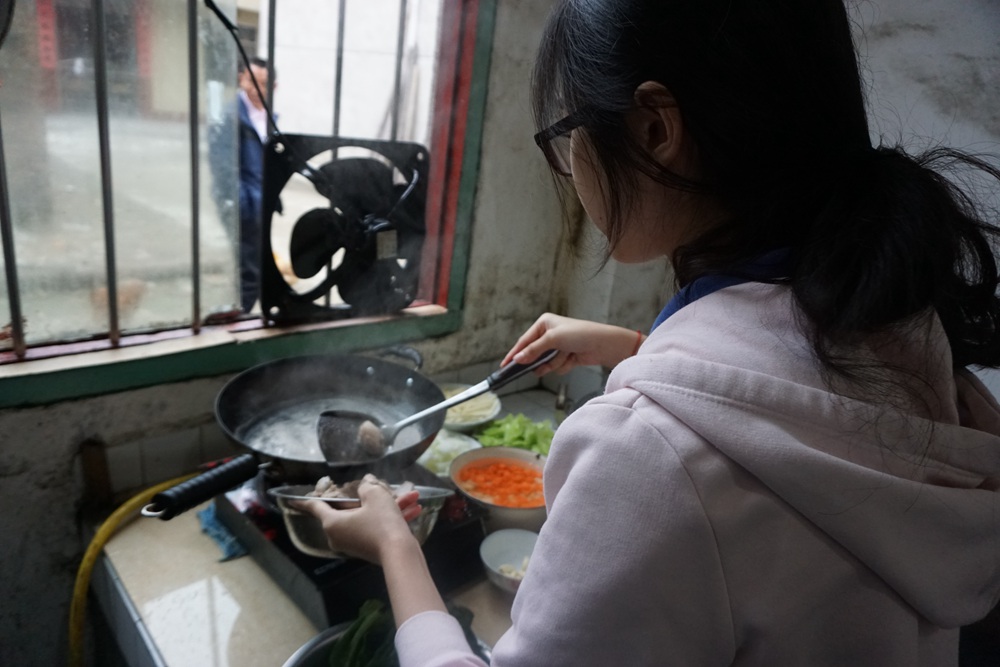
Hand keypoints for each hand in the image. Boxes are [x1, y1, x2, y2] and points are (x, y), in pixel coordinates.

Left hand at [294, 480, 421, 564]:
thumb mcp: (375, 496)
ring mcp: (354, 543)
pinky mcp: (368, 548)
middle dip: (369, 496)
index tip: (293, 499)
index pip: (316, 506)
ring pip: (368, 517)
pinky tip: (414, 508)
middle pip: (348, 509)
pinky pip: (376, 527)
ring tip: (412, 495)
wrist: (400, 553)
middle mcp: (339, 535)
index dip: (306, 500)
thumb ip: (368, 486)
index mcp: (332, 522)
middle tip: (380, 486)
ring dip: (389, 506)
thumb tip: (366, 483)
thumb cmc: (381, 522)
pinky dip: (391, 517)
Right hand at [502, 313, 644, 374]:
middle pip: (535, 353)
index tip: (505, 365)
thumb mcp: (553, 339)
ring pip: (546, 362)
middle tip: (537, 368)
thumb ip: (534, 350)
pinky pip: (557, 366)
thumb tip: (517, 359)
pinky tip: (573, 359)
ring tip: (564, 358)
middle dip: (539, 360)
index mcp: (544, 323)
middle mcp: (550, 334)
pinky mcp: (567, 356)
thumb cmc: (580, 334)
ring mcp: (559, 346)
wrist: (604, 344)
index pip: (524, 341)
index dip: (515, 353)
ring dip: (554, 363)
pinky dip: (563, 365)